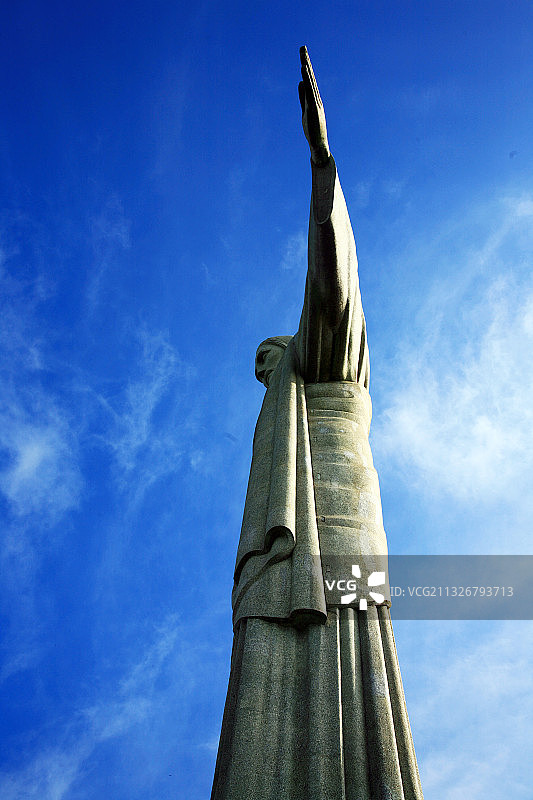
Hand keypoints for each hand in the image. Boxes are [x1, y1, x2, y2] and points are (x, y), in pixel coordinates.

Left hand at [299, 46, 329, 165]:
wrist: (319, 146)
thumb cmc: (312, 131)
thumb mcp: (305, 110)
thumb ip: (302, 97)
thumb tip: (300, 83)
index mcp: (314, 100)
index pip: (308, 81)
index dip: (305, 68)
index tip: (302, 54)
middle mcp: (316, 99)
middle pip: (310, 78)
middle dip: (306, 62)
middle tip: (302, 47)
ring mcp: (316, 104)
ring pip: (310, 83)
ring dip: (306, 68)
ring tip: (303, 55)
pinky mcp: (313, 109)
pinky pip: (309, 92)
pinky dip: (306, 81)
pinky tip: (303, 71)